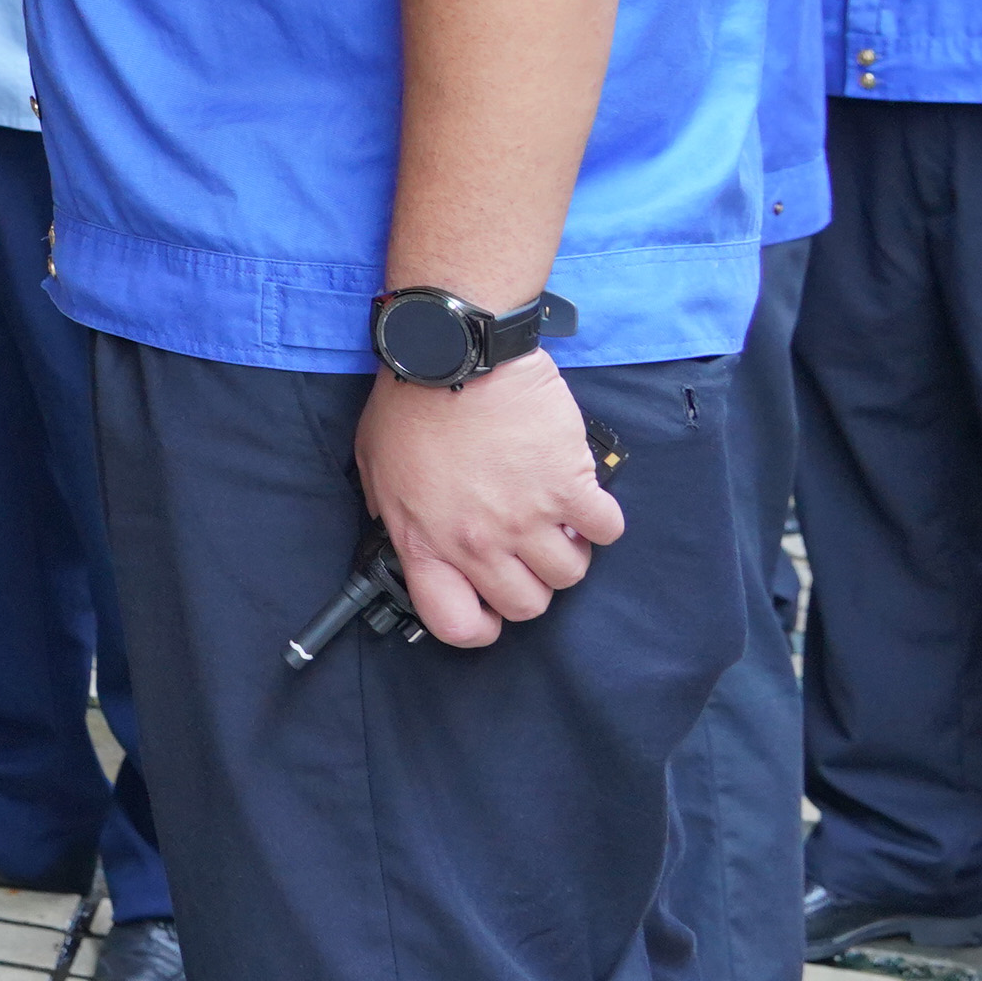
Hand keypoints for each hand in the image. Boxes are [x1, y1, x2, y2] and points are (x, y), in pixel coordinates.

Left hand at [353, 356, 623, 648]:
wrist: (454, 353)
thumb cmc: (409, 403)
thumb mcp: (375, 468)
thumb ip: (392, 513)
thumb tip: (407, 536)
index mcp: (425, 542)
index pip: (454, 623)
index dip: (477, 627)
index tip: (488, 609)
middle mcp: (478, 542)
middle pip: (526, 606)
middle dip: (529, 585)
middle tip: (526, 553)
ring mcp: (527, 516)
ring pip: (570, 574)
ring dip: (567, 552)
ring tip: (556, 522)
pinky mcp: (568, 484)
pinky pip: (606, 529)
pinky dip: (601, 520)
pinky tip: (583, 498)